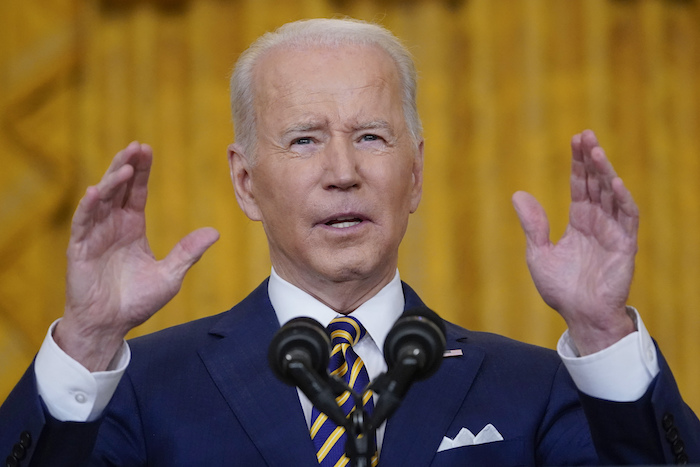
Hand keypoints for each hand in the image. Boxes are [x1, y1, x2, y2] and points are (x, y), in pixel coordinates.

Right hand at [55, 142, 218, 370]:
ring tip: (124, 165)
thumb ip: (188, 252)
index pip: (135, 192)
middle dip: (126, 166)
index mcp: (131, 227)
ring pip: (100, 200)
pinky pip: (82, 223)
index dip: (140, 171)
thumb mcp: (170, 275)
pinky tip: (96, 191)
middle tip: (136, 146)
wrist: (110, 325)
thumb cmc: (137, 301)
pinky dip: (88, 207)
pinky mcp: (80, 249)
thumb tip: (215, 232)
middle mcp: (112, 226)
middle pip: (118, 188)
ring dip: (110, 181)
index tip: (147, 149)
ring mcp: (94, 235)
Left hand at [512, 130, 637, 354]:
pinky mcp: (624, 246)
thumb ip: (533, 225)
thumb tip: (517, 194)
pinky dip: (622, 201)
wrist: (579, 315)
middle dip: (591, 160)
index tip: (575, 139)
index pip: (580, 185)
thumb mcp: (538, 253)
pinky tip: (614, 183)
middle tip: (586, 135)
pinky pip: (627, 219)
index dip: (577, 163)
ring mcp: (613, 232)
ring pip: (612, 195)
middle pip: (596, 184)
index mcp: (579, 222)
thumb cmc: (561, 288)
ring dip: (606, 173)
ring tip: (596, 152)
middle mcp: (598, 222)